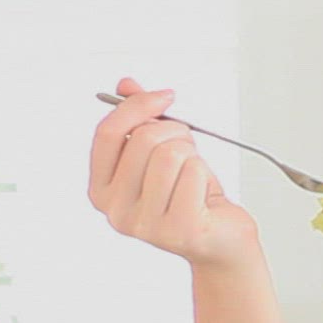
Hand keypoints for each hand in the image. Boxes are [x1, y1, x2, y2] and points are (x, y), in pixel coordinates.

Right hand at [88, 78, 258, 266]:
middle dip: (175, 131)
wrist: (220, 238)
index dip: (137, 105)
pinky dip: (205, 174)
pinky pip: (194, 173)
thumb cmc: (189, 194)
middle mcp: (116, 211)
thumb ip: (140, 118)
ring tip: (193, 173)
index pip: (107, 133)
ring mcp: (145, 225)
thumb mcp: (161, 151)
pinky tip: (203, 194)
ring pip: (171, 154)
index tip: (165, 96)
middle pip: (144, 139)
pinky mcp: (178, 230)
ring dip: (192, 154)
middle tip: (187, 146)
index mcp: (101, 189)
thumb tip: (125, 85)